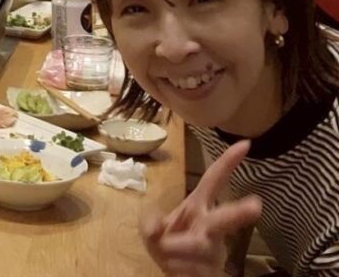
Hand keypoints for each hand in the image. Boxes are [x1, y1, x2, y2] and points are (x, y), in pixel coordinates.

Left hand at [141, 140, 260, 276]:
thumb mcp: (150, 229)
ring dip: (173, 249)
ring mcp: (216, 251)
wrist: (176, 272)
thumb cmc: (167, 242)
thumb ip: (149, 223)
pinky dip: (176, 268)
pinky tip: (176, 268)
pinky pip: (192, 269)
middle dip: (237, 212)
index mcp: (198, 206)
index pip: (214, 181)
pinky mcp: (214, 272)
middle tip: (257, 205)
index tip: (245, 143)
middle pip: (224, 218)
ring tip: (165, 251)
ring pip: (198, 247)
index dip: (227, 163)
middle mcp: (210, 226)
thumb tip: (156, 226)